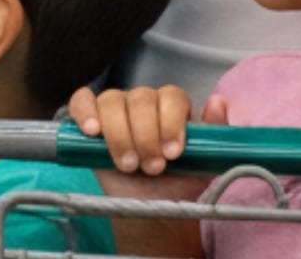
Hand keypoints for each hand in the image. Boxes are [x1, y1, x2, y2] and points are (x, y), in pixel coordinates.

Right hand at [66, 84, 227, 176]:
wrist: (150, 204)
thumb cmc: (177, 181)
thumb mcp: (202, 163)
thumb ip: (215, 134)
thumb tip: (218, 103)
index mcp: (172, 107)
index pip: (172, 97)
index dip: (171, 122)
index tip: (173, 153)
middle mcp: (143, 101)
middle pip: (141, 99)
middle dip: (146, 136)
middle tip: (152, 168)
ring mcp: (114, 107)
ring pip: (112, 101)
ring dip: (119, 134)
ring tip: (128, 165)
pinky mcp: (89, 118)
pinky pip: (82, 101)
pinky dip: (85, 112)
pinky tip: (93, 132)